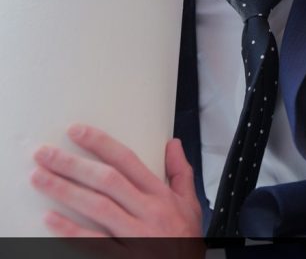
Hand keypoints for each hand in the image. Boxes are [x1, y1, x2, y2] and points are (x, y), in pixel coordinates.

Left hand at [31, 124, 202, 237]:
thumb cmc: (185, 241)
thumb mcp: (191, 204)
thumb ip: (180, 173)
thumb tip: (173, 145)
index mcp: (161, 196)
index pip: (128, 161)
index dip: (101, 144)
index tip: (77, 132)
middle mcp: (148, 212)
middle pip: (108, 181)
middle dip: (74, 164)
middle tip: (46, 154)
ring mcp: (136, 235)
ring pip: (98, 207)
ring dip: (66, 190)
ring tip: (41, 178)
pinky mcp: (124, 257)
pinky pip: (95, 243)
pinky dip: (72, 231)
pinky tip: (52, 219)